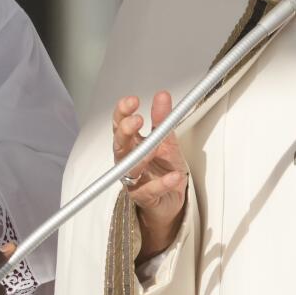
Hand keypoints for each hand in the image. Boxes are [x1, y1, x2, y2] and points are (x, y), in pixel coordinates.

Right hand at [113, 91, 188, 259]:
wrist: (171, 199)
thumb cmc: (164, 168)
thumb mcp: (168, 141)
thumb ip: (163, 120)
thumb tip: (162, 95)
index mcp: (131, 144)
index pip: (120, 125)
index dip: (123, 112)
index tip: (132, 101)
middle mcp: (127, 161)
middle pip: (119, 144)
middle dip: (125, 131)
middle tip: (137, 121)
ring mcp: (133, 180)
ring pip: (130, 168)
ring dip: (141, 156)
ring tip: (154, 147)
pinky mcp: (143, 197)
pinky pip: (151, 190)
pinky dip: (163, 183)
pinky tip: (175, 176)